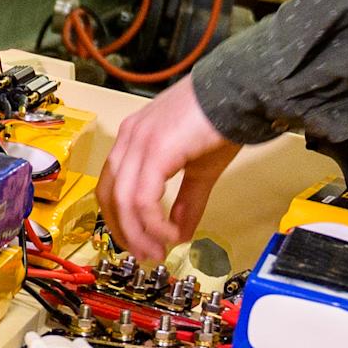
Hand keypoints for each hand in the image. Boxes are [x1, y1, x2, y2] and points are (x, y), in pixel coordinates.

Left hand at [97, 76, 240, 263]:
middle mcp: (129, 138)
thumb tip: (178, 233)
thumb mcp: (199, 169)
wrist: (239, 93)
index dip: (120, 219)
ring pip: (123, 200)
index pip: (111, 185)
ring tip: (156, 250)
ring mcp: (139, 142)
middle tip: (144, 254)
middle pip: (108, 195)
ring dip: (137, 232)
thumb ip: (186, 201)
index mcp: (134, 138)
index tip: (138, 243)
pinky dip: (153, 222)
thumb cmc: (221, 122)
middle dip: (124, 231)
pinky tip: (170, 233)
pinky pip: (143, 198)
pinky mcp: (156, 149)